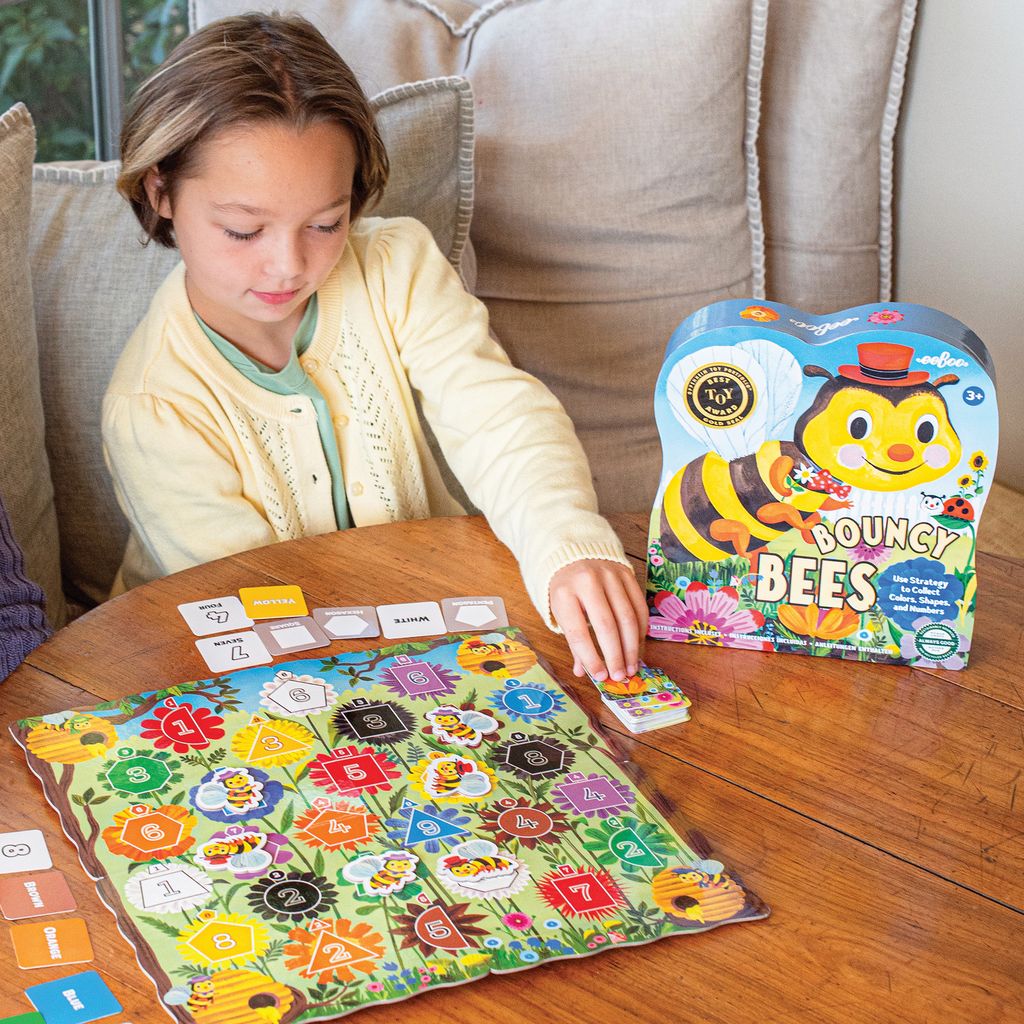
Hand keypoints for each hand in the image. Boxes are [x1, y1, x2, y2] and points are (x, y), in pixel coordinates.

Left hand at [549, 559, 647, 681]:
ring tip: (631, 667)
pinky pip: (639, 606)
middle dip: (615, 655)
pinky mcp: (627, 574)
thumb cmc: (567, 589)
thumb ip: (574, 641)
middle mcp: (587, 582)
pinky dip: (640, 630)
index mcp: (564, 594)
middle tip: (620, 676)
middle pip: (606, 625)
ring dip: (631, 647)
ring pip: (627, 618)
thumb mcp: (561, 612)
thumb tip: (583, 672)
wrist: (574, 553)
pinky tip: (638, 646)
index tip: (600, 676)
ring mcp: (609, 576)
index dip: (590, 657)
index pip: (578, 632)